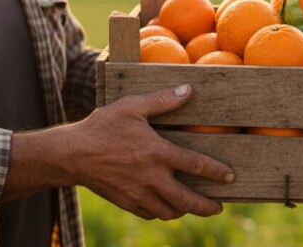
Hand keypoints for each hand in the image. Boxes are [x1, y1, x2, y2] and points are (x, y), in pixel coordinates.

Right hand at [70, 85, 234, 220]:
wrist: (71, 154)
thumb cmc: (103, 126)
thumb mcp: (132, 106)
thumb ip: (162, 100)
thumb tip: (188, 90)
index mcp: (157, 153)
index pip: (196, 165)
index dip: (217, 172)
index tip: (231, 177)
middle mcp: (151, 178)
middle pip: (187, 199)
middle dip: (206, 206)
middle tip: (218, 207)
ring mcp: (138, 193)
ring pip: (169, 211)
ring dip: (184, 210)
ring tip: (192, 205)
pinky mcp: (126, 202)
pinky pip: (150, 213)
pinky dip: (162, 212)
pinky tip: (165, 205)